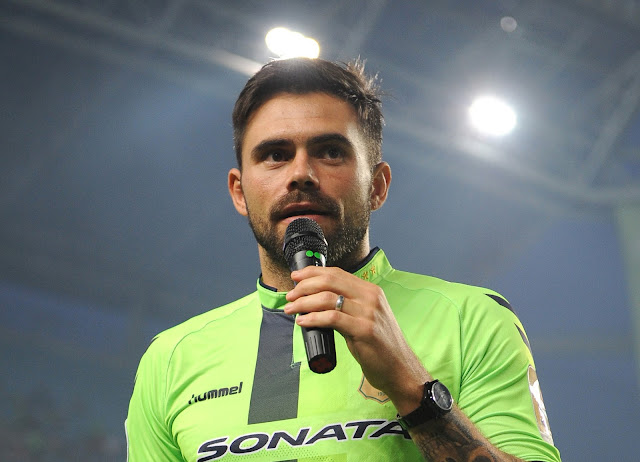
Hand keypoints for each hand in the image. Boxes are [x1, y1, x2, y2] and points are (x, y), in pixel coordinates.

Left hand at [284, 266, 429, 413]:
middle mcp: (371, 297)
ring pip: (327, 298)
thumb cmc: (380, 346)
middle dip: (304, 286)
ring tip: (291, 309)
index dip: (313, 273)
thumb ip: (350, 306)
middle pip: (330, 281)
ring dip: (303, 302)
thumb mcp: (367, 317)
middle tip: (290, 295)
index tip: (296, 277)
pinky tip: (303, 321)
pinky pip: (331, 318)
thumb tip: (318, 300)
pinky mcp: (364, 330)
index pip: (337, 273)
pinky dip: (313, 318)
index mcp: (371, 291)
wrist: (400, 369)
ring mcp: (368, 313)